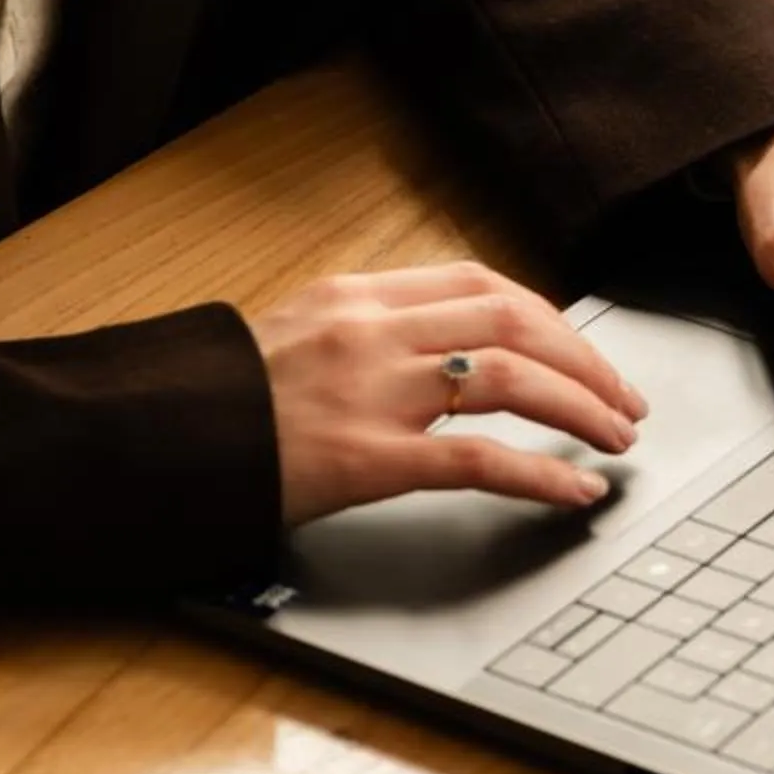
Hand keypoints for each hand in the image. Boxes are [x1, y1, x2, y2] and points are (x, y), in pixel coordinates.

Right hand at [251, 262, 648, 525]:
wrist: (149, 440)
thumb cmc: (215, 401)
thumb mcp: (289, 337)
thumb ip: (361, 335)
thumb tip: (435, 352)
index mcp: (354, 295)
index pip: (480, 284)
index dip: (548, 316)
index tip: (579, 347)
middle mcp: (371, 331)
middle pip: (513, 320)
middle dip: (585, 359)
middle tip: (624, 399)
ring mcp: (371, 392)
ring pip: (510, 376)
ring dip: (580, 406)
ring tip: (616, 439)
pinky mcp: (366, 459)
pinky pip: (478, 459)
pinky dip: (542, 472)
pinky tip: (575, 489)